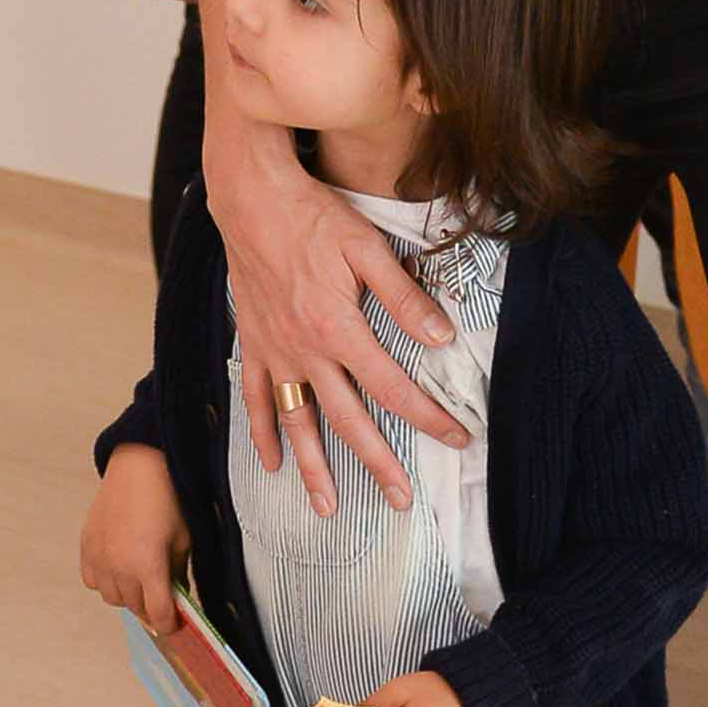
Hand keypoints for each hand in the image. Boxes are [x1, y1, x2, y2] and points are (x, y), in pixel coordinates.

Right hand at [80, 444, 189, 633]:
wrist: (139, 466)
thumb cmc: (166, 498)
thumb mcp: (182, 540)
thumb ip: (178, 575)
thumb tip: (178, 600)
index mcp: (148, 566)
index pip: (157, 614)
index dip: (168, 625)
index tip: (174, 625)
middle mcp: (120, 566)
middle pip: (135, 608)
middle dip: (151, 607)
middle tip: (162, 598)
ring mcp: (100, 557)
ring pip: (112, 598)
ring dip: (128, 595)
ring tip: (141, 580)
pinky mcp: (87, 546)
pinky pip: (93, 580)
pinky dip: (106, 581)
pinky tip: (120, 569)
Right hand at [207, 123, 464, 520]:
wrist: (250, 198)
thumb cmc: (313, 216)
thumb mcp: (367, 248)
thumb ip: (405, 297)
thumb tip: (443, 338)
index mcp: (339, 329)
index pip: (393, 388)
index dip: (428, 417)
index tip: (457, 439)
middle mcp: (305, 351)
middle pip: (347, 420)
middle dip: (377, 463)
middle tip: (400, 501)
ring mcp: (275, 352)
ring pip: (297, 422)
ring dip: (314, 468)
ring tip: (329, 508)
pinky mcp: (252, 343)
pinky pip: (255, 399)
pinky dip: (263, 433)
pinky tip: (272, 463)